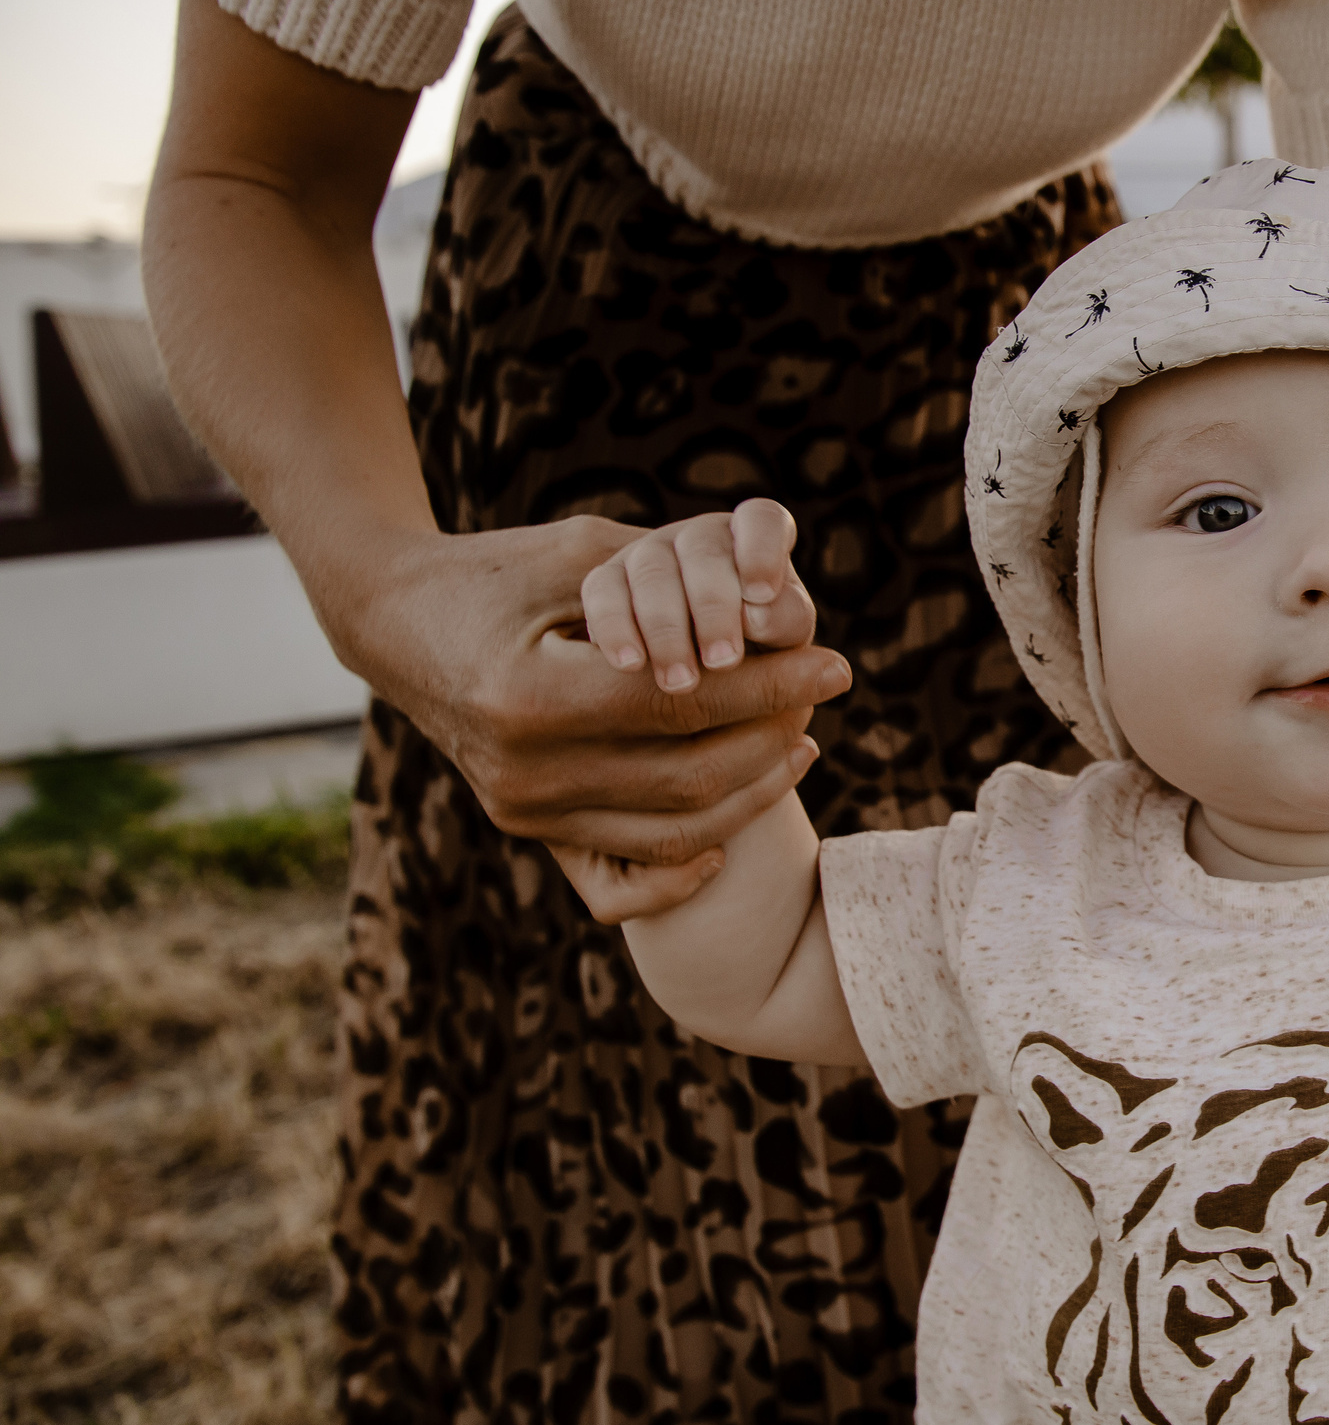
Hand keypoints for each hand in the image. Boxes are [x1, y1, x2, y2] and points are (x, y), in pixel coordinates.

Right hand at [349, 513, 848, 886]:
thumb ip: (673, 577)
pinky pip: (627, 871)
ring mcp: (522, 809)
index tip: (837, 662)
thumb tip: (778, 608)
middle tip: (822, 695)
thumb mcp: (576, 552)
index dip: (772, 686)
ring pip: (675, 831)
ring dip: (753, 790)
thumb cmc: (496, 570)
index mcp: (531, 695)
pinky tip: (737, 817)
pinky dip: (691, 855)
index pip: (685, 704)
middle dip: (774, 735)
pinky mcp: (526, 828)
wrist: (394, 622)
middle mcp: (524, 770)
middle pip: (690, 774)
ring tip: (798, 740)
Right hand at [581, 498, 818, 692]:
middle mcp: (703, 543)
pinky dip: (617, 629)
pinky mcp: (608, 581)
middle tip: (723, 662)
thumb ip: (784, 641)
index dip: (762, 551)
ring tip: (682, 682)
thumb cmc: (747, 678)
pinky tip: (632, 665)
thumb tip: (799, 645)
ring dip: (668, 628)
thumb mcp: (775, 664)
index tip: (761, 595)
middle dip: (715, 608)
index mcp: (758, 552)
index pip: (763, 520)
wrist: (679, 695)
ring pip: (653, 570)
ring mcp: (652, 557)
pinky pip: (603, 590)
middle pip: (706, 550)